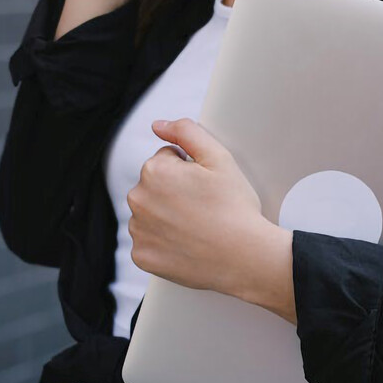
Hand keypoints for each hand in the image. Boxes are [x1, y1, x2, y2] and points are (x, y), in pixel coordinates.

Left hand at [127, 118, 296, 322]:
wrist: (245, 257)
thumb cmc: (235, 208)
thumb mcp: (219, 158)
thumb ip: (186, 131)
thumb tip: (158, 125)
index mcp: (154, 171)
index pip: (166, 159)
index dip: (190, 171)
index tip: (205, 187)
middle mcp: (138, 199)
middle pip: (154, 186)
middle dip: (174, 191)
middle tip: (203, 207)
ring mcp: (138, 231)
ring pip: (150, 214)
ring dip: (166, 216)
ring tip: (197, 226)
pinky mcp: (142, 256)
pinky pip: (149, 242)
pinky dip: (163, 243)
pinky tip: (186, 244)